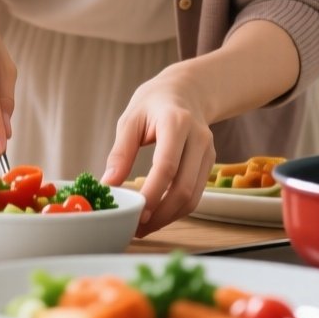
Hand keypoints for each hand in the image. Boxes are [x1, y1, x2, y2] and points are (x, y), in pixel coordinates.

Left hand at [101, 64, 214, 237]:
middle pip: (184, 188)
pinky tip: (158, 214)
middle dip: (160, 214)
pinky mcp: (210, 163)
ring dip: (169, 217)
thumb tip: (108, 184)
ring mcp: (208, 152)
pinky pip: (196, 194)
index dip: (152, 194)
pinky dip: (177, 210)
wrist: (187, 90)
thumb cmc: (154, 102)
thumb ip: (120, 152)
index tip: (135, 212)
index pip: (167, 166)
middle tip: (136, 227)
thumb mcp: (130, 119)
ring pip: (193, 197)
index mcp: (176, 123)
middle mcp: (198, 139)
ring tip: (144, 226)